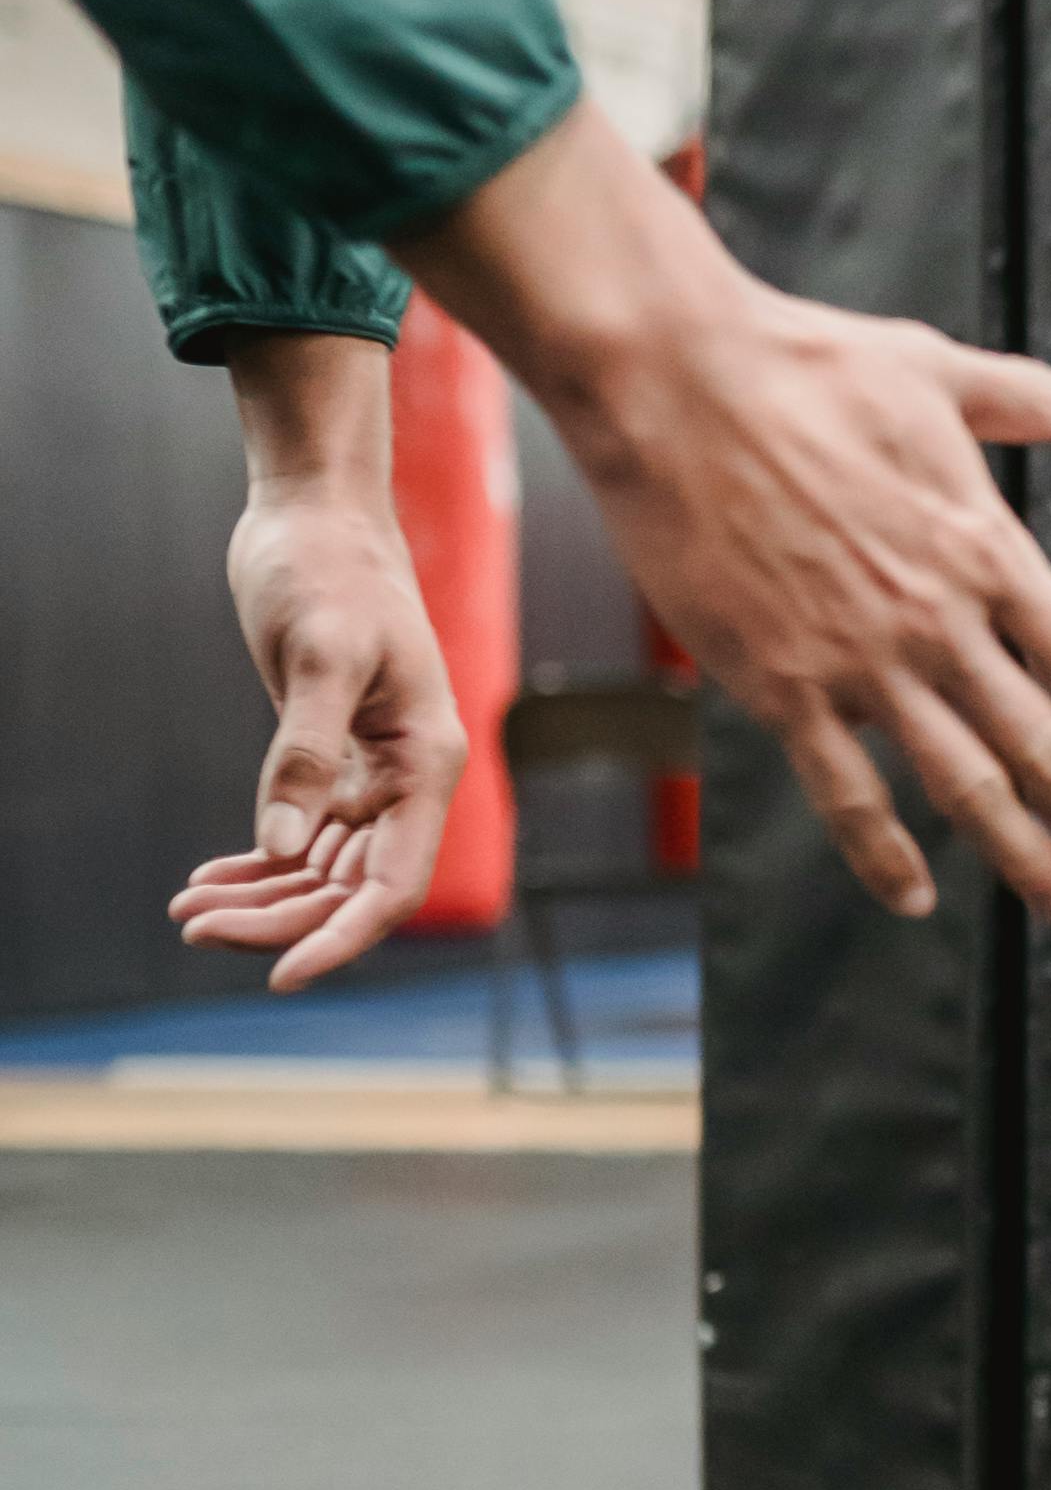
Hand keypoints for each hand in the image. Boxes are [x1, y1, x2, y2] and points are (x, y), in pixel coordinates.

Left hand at [170, 341, 467, 991]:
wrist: (317, 512)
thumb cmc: (328, 570)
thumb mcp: (318, 657)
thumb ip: (305, 753)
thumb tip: (282, 848)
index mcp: (426, 763)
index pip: (392, 884)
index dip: (340, 940)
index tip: (280, 978)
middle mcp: (408, 780)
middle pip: (349, 888)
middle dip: (276, 919)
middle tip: (190, 923)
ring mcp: (373, 773)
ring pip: (322, 869)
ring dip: (260, 896)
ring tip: (186, 906)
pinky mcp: (335, 756)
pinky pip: (304, 834)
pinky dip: (260, 860)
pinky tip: (210, 875)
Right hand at [399, 102, 1050, 931]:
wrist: (671, 379)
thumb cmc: (802, 363)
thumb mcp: (938, 371)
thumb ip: (1038, 401)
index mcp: (987, 549)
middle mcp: (938, 619)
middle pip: (1048, 748)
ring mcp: (860, 660)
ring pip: (963, 784)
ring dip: (1022, 855)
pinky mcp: (780, 682)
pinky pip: (843, 791)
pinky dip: (881, 852)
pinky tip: (913, 898)